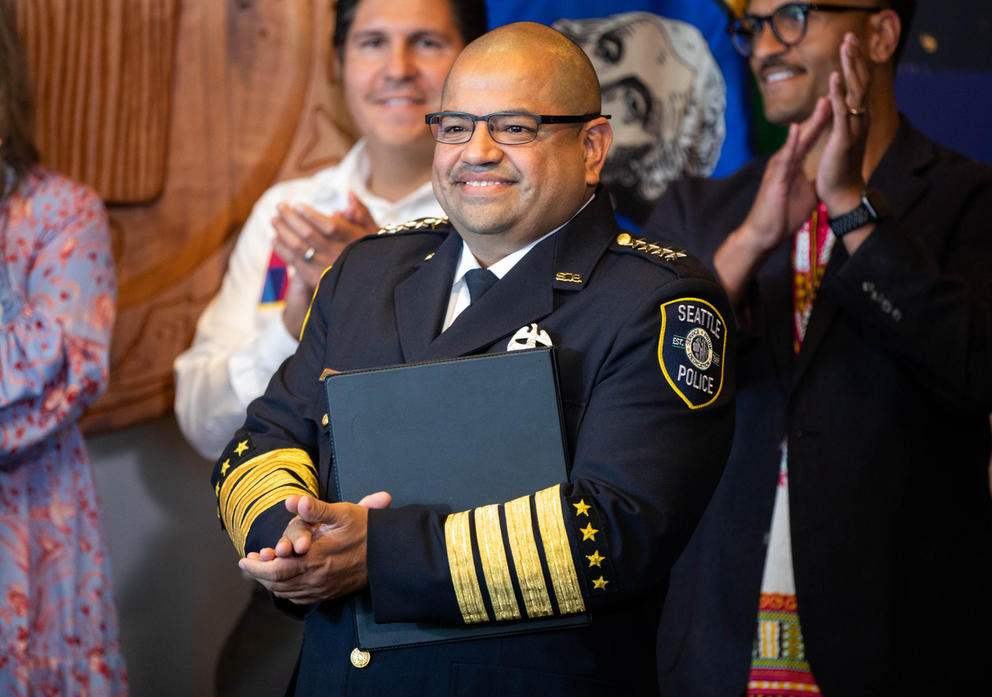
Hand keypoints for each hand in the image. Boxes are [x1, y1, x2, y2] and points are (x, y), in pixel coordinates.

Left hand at [240, 492, 390, 604]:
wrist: (390, 555)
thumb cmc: (366, 530)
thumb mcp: (343, 513)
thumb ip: (316, 509)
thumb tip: (292, 501)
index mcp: (316, 558)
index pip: (276, 570)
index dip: (257, 568)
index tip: (245, 559)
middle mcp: (317, 578)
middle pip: (277, 584)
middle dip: (259, 575)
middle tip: (249, 564)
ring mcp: (324, 589)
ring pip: (287, 593)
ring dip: (270, 583)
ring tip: (261, 570)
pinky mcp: (330, 593)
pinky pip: (300, 599)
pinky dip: (286, 592)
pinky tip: (283, 582)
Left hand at [275, 192, 378, 336]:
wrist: (368, 288)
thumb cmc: (370, 254)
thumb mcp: (372, 233)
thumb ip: (361, 213)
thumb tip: (349, 196)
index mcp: (352, 241)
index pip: (329, 226)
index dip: (311, 215)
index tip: (298, 205)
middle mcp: (337, 254)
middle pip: (309, 234)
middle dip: (291, 218)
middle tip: (280, 206)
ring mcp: (325, 268)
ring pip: (298, 247)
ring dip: (283, 231)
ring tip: (274, 219)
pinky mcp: (316, 280)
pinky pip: (294, 263)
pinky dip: (282, 250)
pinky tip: (275, 239)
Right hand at [736, 98, 830, 254]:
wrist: (764, 234)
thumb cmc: (782, 215)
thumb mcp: (806, 193)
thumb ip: (815, 178)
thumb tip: (828, 172)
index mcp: (793, 164)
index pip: (810, 139)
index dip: (824, 122)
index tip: (838, 105)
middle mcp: (785, 162)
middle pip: (804, 134)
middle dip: (820, 115)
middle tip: (833, 93)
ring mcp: (778, 168)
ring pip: (796, 141)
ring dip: (809, 122)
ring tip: (822, 103)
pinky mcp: (774, 179)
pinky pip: (784, 159)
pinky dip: (789, 143)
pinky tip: (795, 129)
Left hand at [816, 32, 870, 215]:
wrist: (843, 196)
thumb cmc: (839, 170)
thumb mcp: (843, 139)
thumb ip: (844, 121)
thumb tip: (841, 106)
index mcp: (858, 120)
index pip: (859, 85)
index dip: (857, 63)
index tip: (852, 43)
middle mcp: (860, 120)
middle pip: (860, 82)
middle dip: (855, 58)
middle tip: (851, 36)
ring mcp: (853, 129)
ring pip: (854, 92)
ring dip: (850, 68)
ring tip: (846, 46)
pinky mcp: (843, 140)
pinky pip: (841, 113)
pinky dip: (839, 94)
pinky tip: (835, 77)